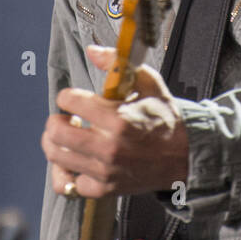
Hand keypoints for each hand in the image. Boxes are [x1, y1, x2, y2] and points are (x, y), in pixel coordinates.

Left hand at [43, 45, 188, 198]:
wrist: (185, 155)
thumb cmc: (165, 118)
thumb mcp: (149, 83)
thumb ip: (118, 64)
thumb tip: (92, 51)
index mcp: (118, 118)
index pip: (69, 101)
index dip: (68, 96)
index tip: (74, 99)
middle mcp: (108, 146)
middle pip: (55, 132)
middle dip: (56, 121)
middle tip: (66, 119)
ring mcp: (105, 170)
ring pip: (57, 157)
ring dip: (56, 145)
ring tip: (69, 139)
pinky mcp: (105, 188)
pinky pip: (69, 186)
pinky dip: (66, 174)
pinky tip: (74, 162)